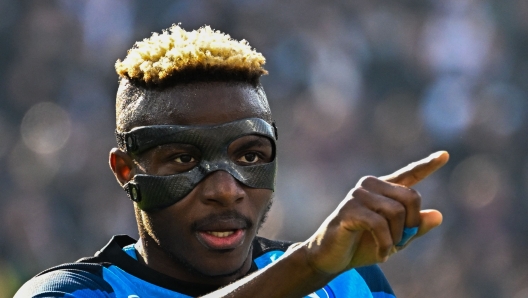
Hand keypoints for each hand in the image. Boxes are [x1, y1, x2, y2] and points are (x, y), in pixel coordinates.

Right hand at [304, 151, 448, 273]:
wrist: (331, 257)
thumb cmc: (361, 245)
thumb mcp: (395, 239)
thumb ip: (414, 228)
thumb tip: (438, 215)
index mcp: (383, 190)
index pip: (409, 174)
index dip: (428, 165)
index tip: (445, 155)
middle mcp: (370, 186)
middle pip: (411, 197)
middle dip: (411, 224)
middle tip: (400, 242)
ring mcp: (358, 195)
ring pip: (397, 212)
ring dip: (397, 238)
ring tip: (387, 249)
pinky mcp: (349, 209)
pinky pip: (379, 225)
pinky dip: (385, 244)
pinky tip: (381, 255)